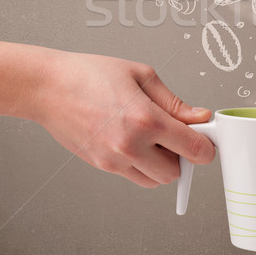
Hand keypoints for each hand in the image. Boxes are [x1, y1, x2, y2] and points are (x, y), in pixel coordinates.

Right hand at [36, 52, 214, 187]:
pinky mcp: (102, 166)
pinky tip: (135, 141)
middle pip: (176, 172)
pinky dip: (142, 166)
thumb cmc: (90, 74)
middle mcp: (130, 145)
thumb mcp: (142, 75)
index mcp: (146, 120)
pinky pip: (134, 177)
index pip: (193, 149)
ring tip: (153, 137)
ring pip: (155, 180)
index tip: (207, 140)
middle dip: (183, 155)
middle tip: (176, 134)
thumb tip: (198, 117)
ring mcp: (114, 160)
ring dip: (162, 164)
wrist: (48, 87)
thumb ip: (174, 102)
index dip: (206, 146)